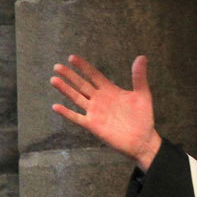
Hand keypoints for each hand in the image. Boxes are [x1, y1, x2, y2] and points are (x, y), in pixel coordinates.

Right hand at [51, 55, 161, 170]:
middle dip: (70, 76)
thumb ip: (139, 77)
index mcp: (110, 91)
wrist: (143, 140)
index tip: (72, 57)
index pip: (94, 75)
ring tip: (53, 80)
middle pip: (82, 85)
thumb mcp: (142, 95)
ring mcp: (95, 112)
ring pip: (77, 98)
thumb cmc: (143, 117)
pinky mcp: (93, 125)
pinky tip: (56, 106)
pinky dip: (67, 113)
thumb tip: (142, 57)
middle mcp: (100, 100)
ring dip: (65, 90)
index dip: (84, 67)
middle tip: (57, 66)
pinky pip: (77, 118)